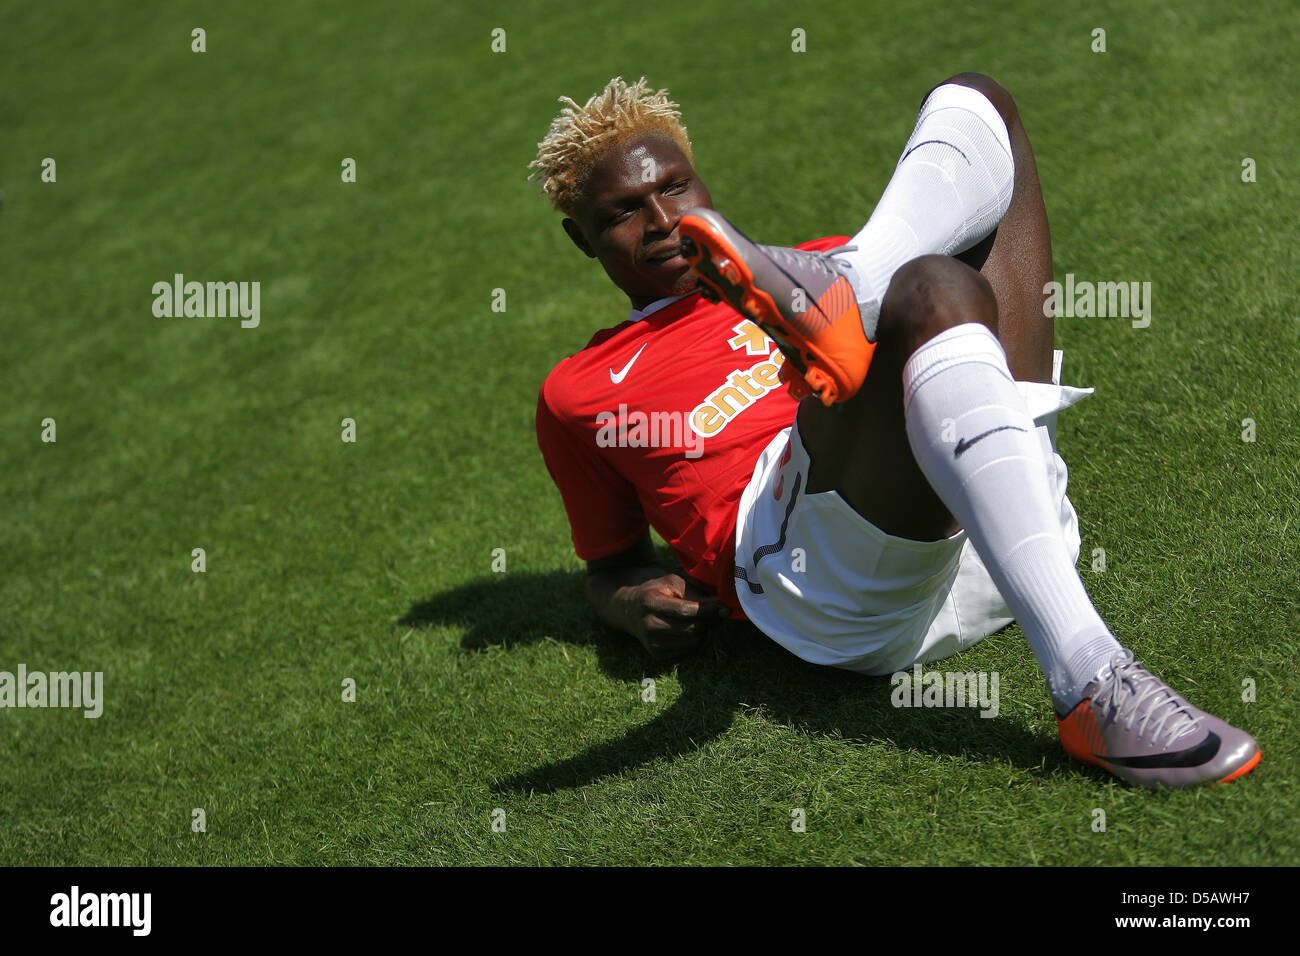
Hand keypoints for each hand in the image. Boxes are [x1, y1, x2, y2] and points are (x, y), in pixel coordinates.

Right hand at [613, 573, 729, 659]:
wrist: (630, 610)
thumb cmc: (656, 592)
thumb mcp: (673, 583)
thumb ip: (696, 594)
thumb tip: (721, 606)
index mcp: (651, 602)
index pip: (685, 611)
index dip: (708, 611)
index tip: (726, 609)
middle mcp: (649, 624)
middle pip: (691, 629)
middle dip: (709, 622)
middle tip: (716, 614)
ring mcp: (651, 642)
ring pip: (692, 642)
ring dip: (704, 632)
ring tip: (701, 621)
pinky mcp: (656, 654)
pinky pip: (687, 650)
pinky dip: (695, 641)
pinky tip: (689, 629)